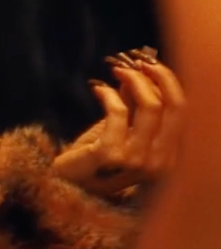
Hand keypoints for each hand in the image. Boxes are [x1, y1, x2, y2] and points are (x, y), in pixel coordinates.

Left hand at [51, 48, 185, 197]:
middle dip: (158, 77)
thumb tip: (141, 72)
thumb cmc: (93, 160)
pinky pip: (118, 112)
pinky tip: (98, 89)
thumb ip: (134, 106)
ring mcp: (138, 161)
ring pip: (150, 106)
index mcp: (169, 158)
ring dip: (134, 80)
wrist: (65, 186)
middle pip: (175, 107)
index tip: (152, 65)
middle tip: (137, 62)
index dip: (170, 83)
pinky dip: (109, 94)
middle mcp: (161, 163)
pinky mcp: (112, 155)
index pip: (183, 113)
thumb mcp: (120, 130)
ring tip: (116, 70)